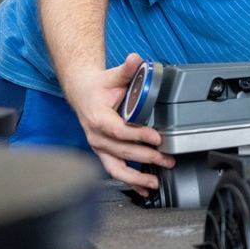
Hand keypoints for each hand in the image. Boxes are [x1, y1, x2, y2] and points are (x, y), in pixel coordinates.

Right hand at [64, 53, 175, 195]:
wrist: (83, 93)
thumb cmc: (99, 86)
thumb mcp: (113, 75)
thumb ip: (127, 69)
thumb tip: (136, 59)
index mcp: (98, 117)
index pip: (119, 130)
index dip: (138, 135)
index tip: (156, 138)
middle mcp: (96, 136)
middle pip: (121, 151)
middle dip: (145, 158)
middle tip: (166, 159)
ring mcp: (99, 147)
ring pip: (116, 168)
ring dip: (136, 177)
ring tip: (155, 182)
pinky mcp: (104, 153)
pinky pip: (115, 171)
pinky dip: (130, 182)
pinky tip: (144, 189)